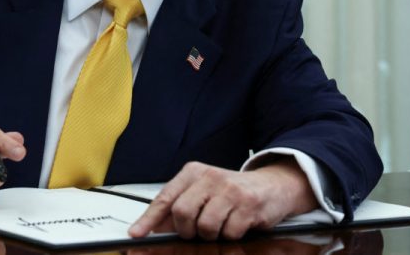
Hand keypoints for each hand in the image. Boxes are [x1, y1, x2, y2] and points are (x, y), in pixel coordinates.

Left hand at [129, 158, 315, 239]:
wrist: (272, 185)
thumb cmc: (232, 191)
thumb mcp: (202, 192)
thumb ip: (178, 206)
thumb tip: (152, 226)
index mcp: (194, 172)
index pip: (165, 198)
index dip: (149, 219)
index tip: (137, 233)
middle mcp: (210, 177)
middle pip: (182, 213)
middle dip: (187, 230)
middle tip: (196, 231)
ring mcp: (229, 190)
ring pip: (205, 226)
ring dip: (211, 234)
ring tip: (220, 225)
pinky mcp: (248, 205)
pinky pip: (228, 233)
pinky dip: (230, 236)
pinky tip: (236, 224)